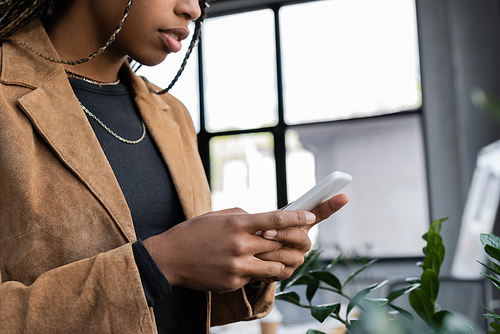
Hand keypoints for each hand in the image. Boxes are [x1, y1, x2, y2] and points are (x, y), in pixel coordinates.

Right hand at [142, 208, 315, 292]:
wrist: (170, 258)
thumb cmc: (194, 232)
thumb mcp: (218, 215)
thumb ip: (244, 216)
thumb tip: (265, 222)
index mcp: (237, 224)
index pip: (275, 219)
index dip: (297, 218)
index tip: (311, 216)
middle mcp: (240, 245)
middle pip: (280, 245)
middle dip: (294, 243)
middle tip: (299, 241)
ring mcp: (237, 267)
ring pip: (275, 267)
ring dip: (280, 262)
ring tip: (278, 257)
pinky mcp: (233, 283)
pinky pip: (255, 278)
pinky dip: (256, 272)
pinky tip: (248, 267)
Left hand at [255, 193, 349, 280]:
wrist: (246, 256)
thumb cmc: (258, 232)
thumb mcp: (264, 220)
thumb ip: (273, 217)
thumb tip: (273, 218)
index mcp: (300, 224)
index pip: (320, 213)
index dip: (332, 205)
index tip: (344, 196)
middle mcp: (303, 242)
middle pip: (300, 236)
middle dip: (282, 233)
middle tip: (265, 232)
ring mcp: (297, 258)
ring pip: (288, 253)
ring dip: (269, 249)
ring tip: (254, 245)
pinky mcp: (287, 272)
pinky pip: (278, 267)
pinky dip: (265, 262)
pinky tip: (256, 258)